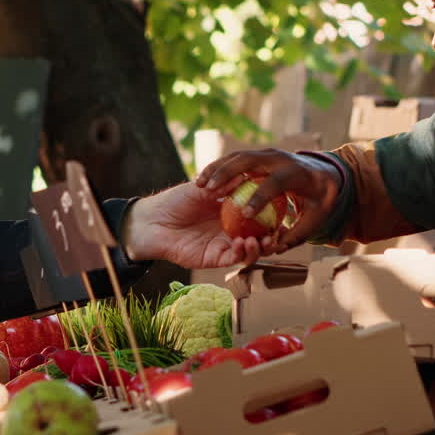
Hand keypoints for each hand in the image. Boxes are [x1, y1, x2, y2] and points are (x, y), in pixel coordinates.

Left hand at [123, 182, 268, 267]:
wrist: (152, 221)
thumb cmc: (174, 201)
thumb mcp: (201, 188)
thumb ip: (223, 185)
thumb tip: (246, 175)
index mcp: (229, 211)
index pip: (256, 214)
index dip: (270, 213)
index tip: (282, 208)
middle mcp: (230, 229)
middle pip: (258, 235)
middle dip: (271, 236)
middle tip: (279, 232)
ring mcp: (223, 244)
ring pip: (249, 251)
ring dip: (259, 247)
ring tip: (263, 239)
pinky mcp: (214, 258)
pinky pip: (233, 258)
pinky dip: (242, 253)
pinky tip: (244, 243)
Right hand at [195, 148, 342, 253]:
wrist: (325, 174)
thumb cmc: (319, 199)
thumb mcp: (316, 219)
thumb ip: (297, 235)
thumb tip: (277, 249)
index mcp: (295, 173)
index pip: (275, 182)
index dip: (259, 196)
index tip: (246, 213)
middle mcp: (279, 159)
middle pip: (248, 160)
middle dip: (227, 172)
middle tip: (211, 190)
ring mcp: (266, 153)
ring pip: (237, 156)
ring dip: (218, 169)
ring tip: (202, 185)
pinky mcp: (256, 154)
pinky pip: (232, 159)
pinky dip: (216, 168)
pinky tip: (202, 181)